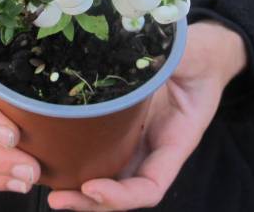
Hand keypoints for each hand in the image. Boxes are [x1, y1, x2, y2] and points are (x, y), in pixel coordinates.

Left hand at [48, 20, 247, 210]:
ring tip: (52, 190)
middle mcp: (156, 146)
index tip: (92, 186)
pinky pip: (103, 149)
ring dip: (82, 189)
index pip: (150, 185)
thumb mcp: (189, 57)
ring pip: (111, 175)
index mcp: (176, 140)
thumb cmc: (201, 58)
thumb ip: (166, 60)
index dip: (122, 195)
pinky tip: (57, 158)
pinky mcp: (125, 124)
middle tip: (58, 198)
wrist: (200, 55)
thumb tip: (140, 55)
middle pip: (124, 189)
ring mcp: (139, 137)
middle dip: (92, 201)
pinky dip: (82, 160)